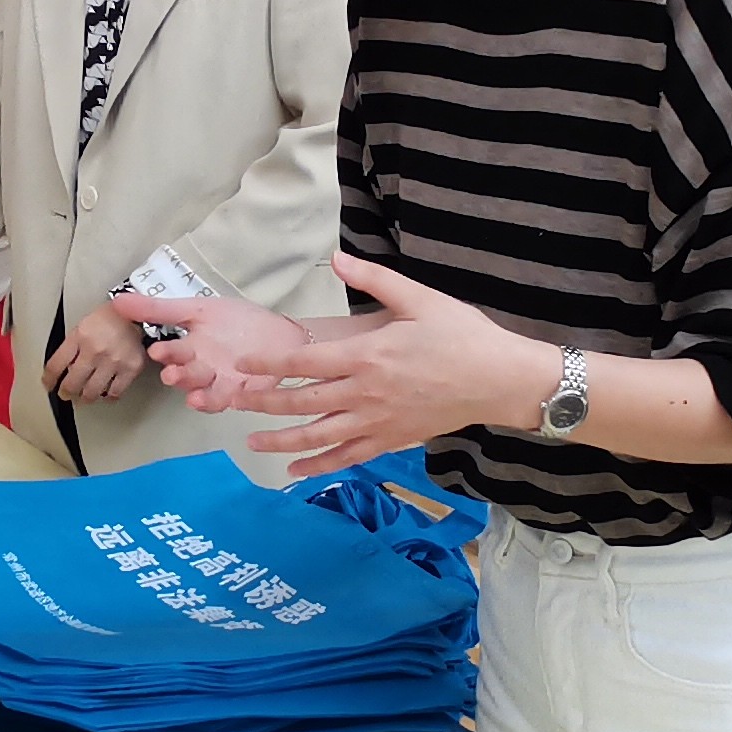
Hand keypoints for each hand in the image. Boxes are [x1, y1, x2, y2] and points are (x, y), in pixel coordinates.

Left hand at [44, 312, 145, 405]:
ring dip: (85, 398)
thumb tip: (64, 371)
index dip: (49, 380)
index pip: (56, 365)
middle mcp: (95, 350)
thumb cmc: (110, 318)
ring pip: (92, 392)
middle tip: (66, 394)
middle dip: (66, 393)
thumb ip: (73, 347)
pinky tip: (106, 394)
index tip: (49, 385)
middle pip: (72, 383)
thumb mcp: (83, 325)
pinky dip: (108, 396)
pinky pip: (114, 392)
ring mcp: (113, 361)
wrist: (138, 314)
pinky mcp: (131, 369)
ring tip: (85, 397)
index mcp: (80, 336)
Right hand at [115, 285, 304, 411]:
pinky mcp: (243, 394)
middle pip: (186, 376)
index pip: (172, 353)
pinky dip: (226, 402)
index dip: (165, 354)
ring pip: (205, 393)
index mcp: (190, 348)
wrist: (281, 334)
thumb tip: (117, 300)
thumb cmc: (238, 321)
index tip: (157, 351)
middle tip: (172, 376)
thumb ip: (159, 308)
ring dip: (198, 396)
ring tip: (193, 398)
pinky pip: (232, 401)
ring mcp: (221, 383)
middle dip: (178, 377)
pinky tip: (228, 398)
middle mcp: (202, 369)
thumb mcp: (199, 308)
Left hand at [217, 256, 554, 475]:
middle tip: (231, 403)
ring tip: (252, 442)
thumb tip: (337, 259)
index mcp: (367, 356)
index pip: (304, 361)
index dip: (268, 363)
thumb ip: (374, 280)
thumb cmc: (462, 336)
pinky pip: (349, 457)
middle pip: (302, 402)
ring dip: (282, 440)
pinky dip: (320, 465)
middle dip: (263, 403)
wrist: (500, 380)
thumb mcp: (420, 299)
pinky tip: (296, 472)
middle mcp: (365, 394)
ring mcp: (377, 422)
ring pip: (319, 436)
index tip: (241, 364)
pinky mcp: (392, 440)